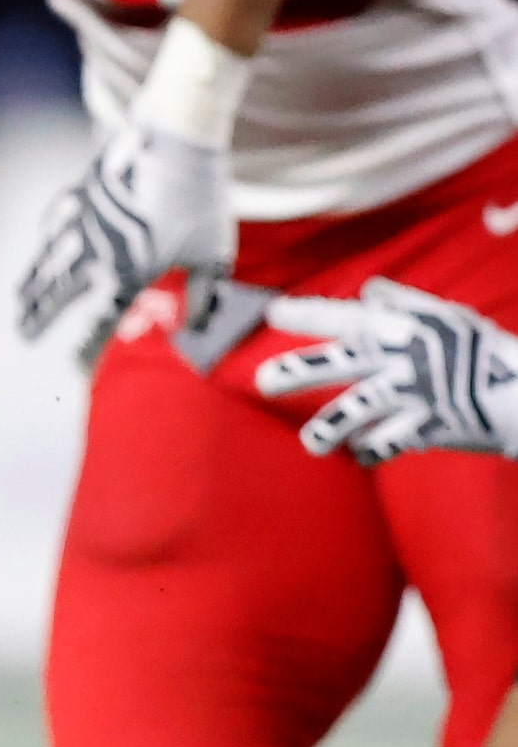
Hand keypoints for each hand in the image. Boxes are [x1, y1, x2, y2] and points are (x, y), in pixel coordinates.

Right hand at [17, 119, 233, 364]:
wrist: (178, 134)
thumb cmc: (201, 196)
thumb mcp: (214, 252)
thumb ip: (205, 296)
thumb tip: (195, 329)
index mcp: (128, 275)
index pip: (96, 327)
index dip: (82, 352)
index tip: (72, 371)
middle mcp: (96, 256)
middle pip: (58, 298)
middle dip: (38, 319)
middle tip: (23, 334)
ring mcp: (81, 225)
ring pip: (48, 263)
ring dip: (32, 286)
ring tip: (20, 302)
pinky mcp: (79, 196)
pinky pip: (54, 225)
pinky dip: (45, 243)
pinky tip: (40, 251)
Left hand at [257, 277, 517, 464]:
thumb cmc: (483, 355)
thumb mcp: (450, 320)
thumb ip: (406, 305)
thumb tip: (369, 291)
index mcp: (407, 329)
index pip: (351, 317)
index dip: (312, 314)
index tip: (274, 310)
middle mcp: (405, 358)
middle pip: (344, 361)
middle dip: (300, 370)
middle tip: (263, 381)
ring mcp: (415, 393)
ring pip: (356, 410)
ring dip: (328, 429)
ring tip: (314, 443)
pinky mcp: (427, 426)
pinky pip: (386, 445)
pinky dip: (371, 453)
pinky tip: (361, 455)